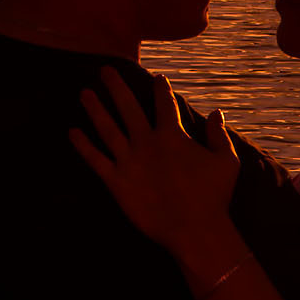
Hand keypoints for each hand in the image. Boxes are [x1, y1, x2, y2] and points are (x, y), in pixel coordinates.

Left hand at [70, 67, 239, 257]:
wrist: (195, 229)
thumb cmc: (214, 196)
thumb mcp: (226, 160)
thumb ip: (219, 134)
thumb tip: (217, 111)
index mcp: (172, 135)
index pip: (164, 103)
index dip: (160, 88)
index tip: (156, 77)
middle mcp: (146, 142)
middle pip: (127, 106)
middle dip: (116, 86)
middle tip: (105, 70)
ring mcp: (129, 161)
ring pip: (107, 128)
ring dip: (95, 109)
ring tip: (84, 93)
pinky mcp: (116, 182)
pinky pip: (95, 160)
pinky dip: (83, 145)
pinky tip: (73, 132)